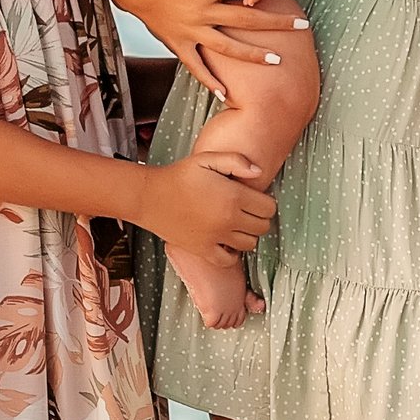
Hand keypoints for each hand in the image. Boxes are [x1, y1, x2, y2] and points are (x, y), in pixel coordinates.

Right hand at [102, 0, 311, 96]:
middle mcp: (204, 9)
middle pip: (250, 17)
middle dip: (278, 22)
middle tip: (303, 25)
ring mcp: (192, 28)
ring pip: (230, 46)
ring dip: (255, 54)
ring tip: (277, 60)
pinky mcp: (178, 41)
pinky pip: (197, 66)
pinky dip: (211, 81)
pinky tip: (226, 94)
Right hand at [144, 156, 276, 262]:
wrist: (150, 196)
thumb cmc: (179, 175)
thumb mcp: (207, 159)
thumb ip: (236, 161)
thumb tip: (259, 173)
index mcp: (233, 196)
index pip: (269, 208)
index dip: (265, 202)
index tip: (254, 198)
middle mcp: (228, 219)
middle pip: (263, 227)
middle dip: (259, 218)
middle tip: (246, 211)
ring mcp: (216, 237)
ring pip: (250, 244)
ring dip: (248, 235)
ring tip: (236, 225)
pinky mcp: (203, 250)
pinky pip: (229, 260)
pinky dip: (232, 254)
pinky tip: (226, 241)